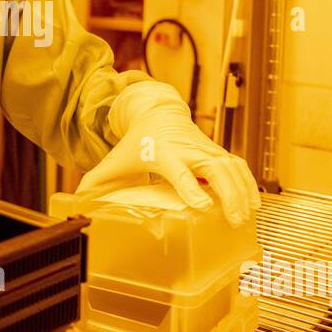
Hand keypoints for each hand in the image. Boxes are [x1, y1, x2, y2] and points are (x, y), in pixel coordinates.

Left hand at [78, 81, 260, 224]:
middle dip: (228, 193)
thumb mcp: (117, 158)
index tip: (203, 206)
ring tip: (249, 216)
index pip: (181, 171)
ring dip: (243, 190)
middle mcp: (189, 149)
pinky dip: (248, 183)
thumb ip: (98, 179)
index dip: (192, 187)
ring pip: (232, 167)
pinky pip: (238, 166)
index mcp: (164, 152)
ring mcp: (206, 149)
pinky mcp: (217, 152)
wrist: (158, 113)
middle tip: (234, 219)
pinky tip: (253, 204)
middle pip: (215, 169)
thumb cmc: (138, 140)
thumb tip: (78, 199)